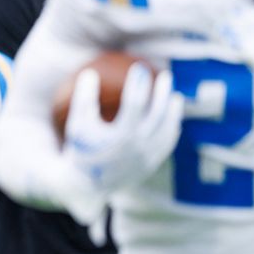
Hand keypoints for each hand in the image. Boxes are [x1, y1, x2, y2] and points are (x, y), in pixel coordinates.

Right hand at [61, 63, 183, 206]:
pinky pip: (167, 144)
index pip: (134, 103)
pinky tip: (172, 119)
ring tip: (175, 97)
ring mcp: (147, 158)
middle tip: (166, 76)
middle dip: (163, 93)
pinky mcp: (150, 165)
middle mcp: (138, 148)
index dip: (138, 83)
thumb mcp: (77, 125)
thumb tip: (90, 73)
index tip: (139, 68)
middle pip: (158, 114)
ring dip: (173, 112)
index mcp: (120, 137)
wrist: (85, 186)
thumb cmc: (80, 150)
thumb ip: (84, 99)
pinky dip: (172, 130)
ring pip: (168, 130)